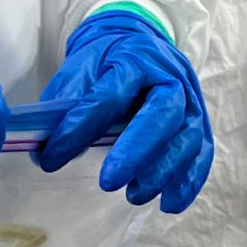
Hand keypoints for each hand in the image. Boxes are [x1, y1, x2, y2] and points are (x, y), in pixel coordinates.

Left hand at [33, 6, 213, 210]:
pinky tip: (169, 204)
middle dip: (136, 150)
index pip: (110, 94)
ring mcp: (191, 99)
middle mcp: (170, 76)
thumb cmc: (107, 61)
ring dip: (163, 171)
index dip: (80, 128)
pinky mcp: (200, 122)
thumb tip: (43, 151)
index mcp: (134, 58)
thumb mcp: (80, 68)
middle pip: (163, 112)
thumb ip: (64, 105)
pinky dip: (189, 181)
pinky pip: (202, 152)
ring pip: (187, 136)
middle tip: (108, 182)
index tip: (51, 159)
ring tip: (134, 195)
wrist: (140, 42)